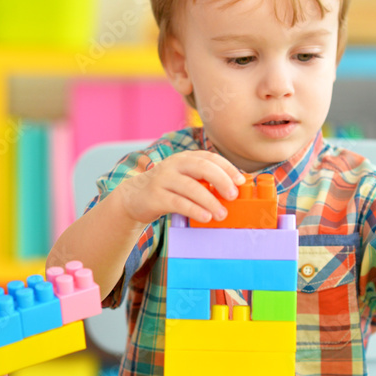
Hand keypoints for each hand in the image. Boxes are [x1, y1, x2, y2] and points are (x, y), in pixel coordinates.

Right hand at [114, 150, 245, 225]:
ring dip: (209, 201)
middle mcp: (173, 165)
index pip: (209, 157)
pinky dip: (194, 210)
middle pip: (202, 167)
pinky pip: (178, 202)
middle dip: (221, 180)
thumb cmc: (167, 190)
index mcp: (184, 158)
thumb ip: (204, 181)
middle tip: (233, 196)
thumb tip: (234, 191)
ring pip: (191, 187)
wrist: (134, 198)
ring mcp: (163, 179)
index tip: (241, 181)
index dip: (227, 168)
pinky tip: (205, 217)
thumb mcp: (185, 180)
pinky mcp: (155, 196)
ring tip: (221, 214)